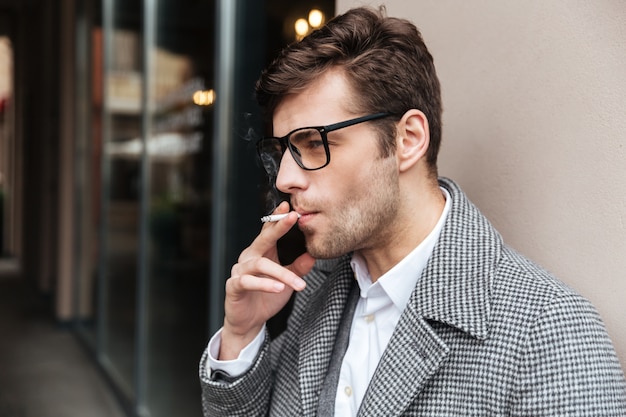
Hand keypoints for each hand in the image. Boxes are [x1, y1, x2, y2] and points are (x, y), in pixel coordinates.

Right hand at [219, 201, 314, 359]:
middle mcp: (249, 257)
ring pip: (261, 265)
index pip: (270, 231)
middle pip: (263, 238)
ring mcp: (240, 270)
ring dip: (281, 273)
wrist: (248, 322)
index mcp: (261, 252)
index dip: (278, 218)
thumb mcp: (287, 281)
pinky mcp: (234, 286)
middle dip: (278, 227)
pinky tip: (278, 288)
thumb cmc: (266, 297)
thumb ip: (298, 267)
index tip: (291, 207)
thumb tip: (313, 255)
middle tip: (292, 217)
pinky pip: (248, 281)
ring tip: (297, 283)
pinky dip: (264, 284)